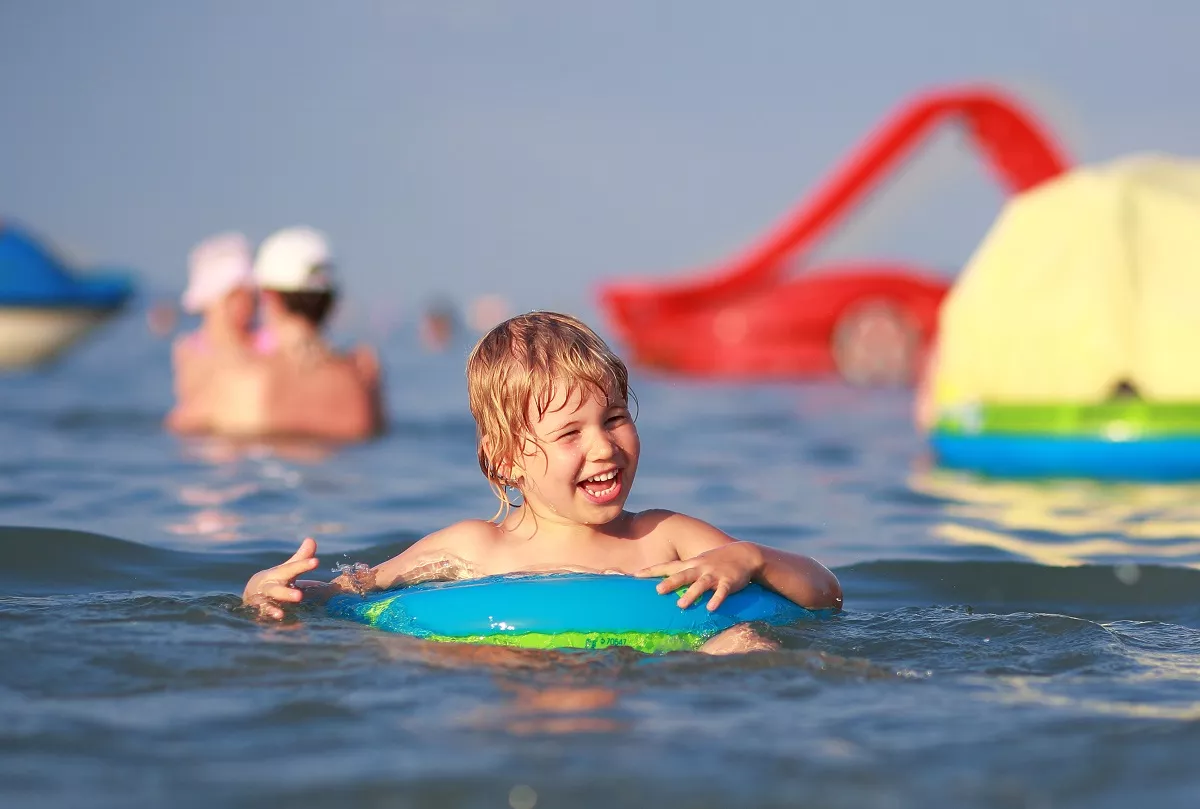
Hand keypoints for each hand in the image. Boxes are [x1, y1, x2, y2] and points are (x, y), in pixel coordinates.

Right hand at [242, 538, 319, 619]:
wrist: (252, 593)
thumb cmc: (276, 580)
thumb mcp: (287, 569)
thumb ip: (300, 558)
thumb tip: (311, 539)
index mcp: (278, 575)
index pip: (291, 569)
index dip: (303, 565)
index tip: (316, 562)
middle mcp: (269, 588)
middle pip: (276, 589)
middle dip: (287, 593)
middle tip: (299, 596)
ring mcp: (262, 601)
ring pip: (266, 605)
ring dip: (272, 610)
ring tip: (280, 616)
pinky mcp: (259, 614)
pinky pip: (262, 618)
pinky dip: (267, 622)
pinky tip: (276, 626)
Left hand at [635, 542, 763, 610]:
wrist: (744, 554)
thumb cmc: (716, 561)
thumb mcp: (698, 563)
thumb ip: (682, 573)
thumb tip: (662, 584)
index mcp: (691, 564)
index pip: (668, 567)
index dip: (651, 570)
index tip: (634, 575)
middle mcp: (700, 568)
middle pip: (682, 575)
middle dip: (670, 582)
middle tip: (657, 591)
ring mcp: (714, 574)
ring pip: (701, 584)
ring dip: (691, 594)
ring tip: (681, 605)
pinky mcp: (728, 582)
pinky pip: (722, 592)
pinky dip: (717, 599)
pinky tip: (711, 608)